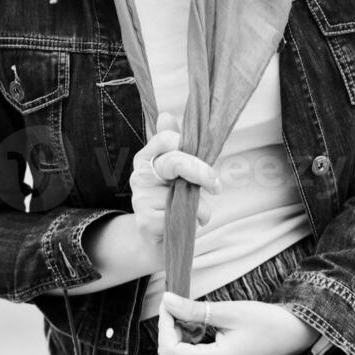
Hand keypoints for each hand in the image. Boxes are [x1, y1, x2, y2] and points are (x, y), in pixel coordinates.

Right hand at [129, 112, 220, 244]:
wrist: (156, 238)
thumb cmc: (171, 199)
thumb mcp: (176, 171)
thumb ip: (175, 144)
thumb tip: (165, 115)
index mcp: (146, 157)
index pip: (166, 138)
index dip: (189, 146)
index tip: (208, 162)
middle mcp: (138, 174)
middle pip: (175, 162)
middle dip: (201, 172)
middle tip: (216, 186)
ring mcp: (140, 197)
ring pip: (182, 194)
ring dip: (201, 206)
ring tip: (198, 213)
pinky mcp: (145, 221)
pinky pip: (180, 216)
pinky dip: (192, 221)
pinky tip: (185, 224)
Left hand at [158, 294, 320, 354]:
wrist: (294, 335)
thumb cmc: (265, 322)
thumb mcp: (228, 311)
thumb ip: (194, 310)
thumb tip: (166, 300)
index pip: (170, 351)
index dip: (164, 325)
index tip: (170, 302)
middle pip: (173, 353)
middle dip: (170, 326)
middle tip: (179, 301)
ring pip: (181, 354)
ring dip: (180, 330)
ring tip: (192, 310)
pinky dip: (190, 337)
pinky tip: (201, 322)